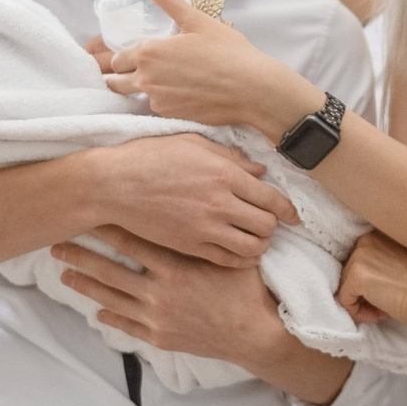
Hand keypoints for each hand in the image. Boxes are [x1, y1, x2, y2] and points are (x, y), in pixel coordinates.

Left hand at [53, 227, 285, 360]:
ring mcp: (156, 316)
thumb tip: (207, 200)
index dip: (105, 228)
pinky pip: (126, 325)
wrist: (255, 334)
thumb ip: (211, 230)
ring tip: (64, 274)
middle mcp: (159, 291)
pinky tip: (96, 311)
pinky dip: (109, 316)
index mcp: (175, 265)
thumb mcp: (230, 253)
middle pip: (109, 270)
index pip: (131, 241)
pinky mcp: (159, 337)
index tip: (85, 216)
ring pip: (111, 298)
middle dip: (80, 256)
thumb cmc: (247, 289)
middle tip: (57, 245)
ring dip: (85, 284)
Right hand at [98, 135, 298, 267]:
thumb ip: (230, 157)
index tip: (292, 215)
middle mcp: (219, 204)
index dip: (288, 210)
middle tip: (268, 223)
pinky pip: (228, 261)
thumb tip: (260, 169)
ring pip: (252, 248)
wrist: (114, 185)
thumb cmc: (150, 157)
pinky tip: (238, 252)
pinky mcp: (190, 246)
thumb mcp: (193, 144)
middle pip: (267, 226)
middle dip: (273, 226)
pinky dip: (240, 259)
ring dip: (259, 245)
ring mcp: (204, 229)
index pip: (271, 199)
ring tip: (255, 239)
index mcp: (224, 174)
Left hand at [100, 0, 324, 139]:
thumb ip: (167, 0)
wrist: (252, 89)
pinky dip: (162, 101)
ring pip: (135, 97)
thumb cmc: (227, 51)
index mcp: (147, 53)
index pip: (116, 59)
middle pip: (115, 82)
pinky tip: (181, 92)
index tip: (137, 54)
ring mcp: (157, 102)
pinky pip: (156, 109)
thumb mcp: (197, 20)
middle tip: (143, 69)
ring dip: (142, 89)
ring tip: (165, 80)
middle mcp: (145, 80)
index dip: (124, 55)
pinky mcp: (170, 117)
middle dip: (123, 76)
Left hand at [337, 231, 406, 328]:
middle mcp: (366, 240)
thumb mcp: (401, 265)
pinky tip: (378, 316)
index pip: (361, 262)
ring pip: (346, 287)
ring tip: (383, 312)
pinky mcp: (355, 275)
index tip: (386, 295)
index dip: (370, 282)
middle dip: (364, 293)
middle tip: (384, 306)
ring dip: (362, 303)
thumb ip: (383, 265)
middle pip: (350, 274)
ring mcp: (359, 256)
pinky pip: (344, 300)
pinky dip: (358, 312)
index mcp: (378, 235)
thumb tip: (370, 284)